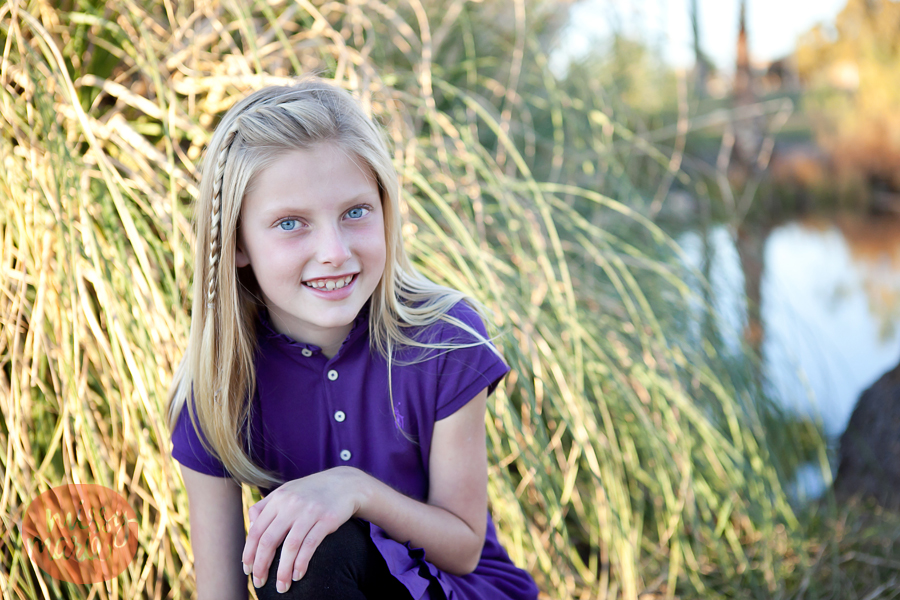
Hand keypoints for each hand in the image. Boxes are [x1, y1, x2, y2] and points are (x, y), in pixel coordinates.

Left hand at [241, 467, 365, 593]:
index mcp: (278, 498)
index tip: (247, 569)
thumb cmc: (312, 490)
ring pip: (289, 547)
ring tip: (281, 587)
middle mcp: (291, 504)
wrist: (345, 483)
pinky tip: (298, 575)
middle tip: (259, 582)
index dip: (249, 553)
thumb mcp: (287, 491)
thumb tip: (251, 525)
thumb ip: (267, 506)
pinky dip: (301, 563)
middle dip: (261, 566)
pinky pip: (310, 545)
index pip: (256, 530)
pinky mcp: (327, 519)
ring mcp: (309, 511)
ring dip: (283, 571)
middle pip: (268, 540)